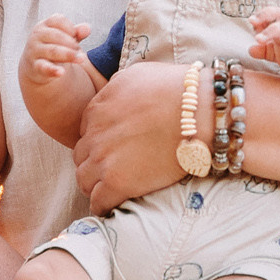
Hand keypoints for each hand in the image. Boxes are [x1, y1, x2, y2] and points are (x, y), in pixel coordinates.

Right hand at [20, 15, 92, 85]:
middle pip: (56, 35)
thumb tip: (87, 28)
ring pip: (53, 51)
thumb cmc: (53, 46)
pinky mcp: (35, 66)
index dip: (70, 28)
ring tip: (81, 59)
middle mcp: (37, 36)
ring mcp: (35, 50)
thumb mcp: (65, 38)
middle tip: (79, 50)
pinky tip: (61, 72)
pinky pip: (44, 67)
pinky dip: (53, 70)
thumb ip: (77, 32)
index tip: (75, 35)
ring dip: (68, 54)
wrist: (36, 67)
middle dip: (71, 42)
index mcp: (44, 25)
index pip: (59, 20)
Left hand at [71, 60, 187, 214]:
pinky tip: (114, 204)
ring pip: (84, 180)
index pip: (85, 131)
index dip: (98, 139)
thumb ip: (117, 87)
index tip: (112, 146)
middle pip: (81, 156)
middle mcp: (95, 135)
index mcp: (98, 109)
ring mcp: (104, 160)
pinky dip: (103, 205)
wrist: (198, 113)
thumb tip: (114, 95)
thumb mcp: (137, 75)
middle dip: (93, 161)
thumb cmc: (176, 89)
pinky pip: (98, 202)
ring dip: (95, 184)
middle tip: (112, 167)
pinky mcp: (117, 183)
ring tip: (111, 188)